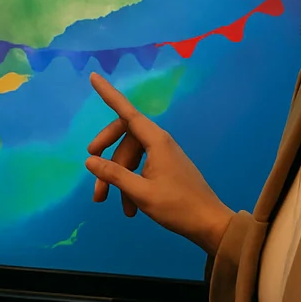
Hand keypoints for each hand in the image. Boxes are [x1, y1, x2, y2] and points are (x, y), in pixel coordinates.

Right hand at [84, 73, 233, 254]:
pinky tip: (128, 208)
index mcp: (156, 141)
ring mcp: (163, 155)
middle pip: (123, 137)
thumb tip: (90, 161)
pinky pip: (140, 168)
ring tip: (105, 202)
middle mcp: (159, 142)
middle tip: (91, 169)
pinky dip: (129, 184)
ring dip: (116, 177)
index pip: (126, 112)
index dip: (108, 94)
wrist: (210, 225)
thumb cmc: (177, 206)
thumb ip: (114, 174)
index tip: (93, 76)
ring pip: (130, 156)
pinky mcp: (166, 168)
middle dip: (106, 154)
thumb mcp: (141, 192)